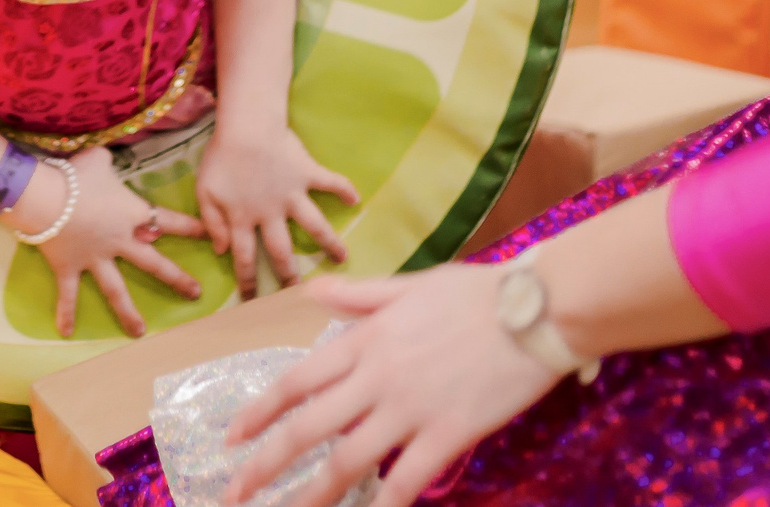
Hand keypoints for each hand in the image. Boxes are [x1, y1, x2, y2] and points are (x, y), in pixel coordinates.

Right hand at [14, 146, 206, 338]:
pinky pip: (69, 294)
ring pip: (116, 290)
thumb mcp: (99, 159)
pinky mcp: (69, 268)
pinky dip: (66, 313)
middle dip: (176, 279)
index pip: (170, 222)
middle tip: (195, 294)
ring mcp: (95, 258)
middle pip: (153, 263)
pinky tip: (67, 332)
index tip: (212, 236)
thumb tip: (107, 157)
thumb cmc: (76, 175)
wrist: (45, 196)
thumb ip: (109, 162)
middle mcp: (120, 241)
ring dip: (128, 313)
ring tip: (140, 332)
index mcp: (132, 214)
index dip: (192, 228)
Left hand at [196, 122, 357, 297]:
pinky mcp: (307, 173)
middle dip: (290, 275)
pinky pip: (330, 182)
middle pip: (282, 251)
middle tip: (299, 294)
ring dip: (329, 242)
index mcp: (243, 218)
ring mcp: (292, 194)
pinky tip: (356, 199)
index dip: (248, 281)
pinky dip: (344, 188)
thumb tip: (222, 251)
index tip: (251, 302)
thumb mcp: (205, 191)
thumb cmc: (221, 157)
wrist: (246, 126)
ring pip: (315, 224)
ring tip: (343, 258)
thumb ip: (211, 222)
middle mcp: (271, 213)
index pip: (245, 258)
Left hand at [221, 264, 562, 506]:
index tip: (232, 438)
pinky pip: (405, 481)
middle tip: (235, 492)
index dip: (259, 413)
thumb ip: (359, 294)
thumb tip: (314, 291)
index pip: (296, 381)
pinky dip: (381, 506)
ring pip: (346, 461)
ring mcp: (410, 408)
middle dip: (265, 464)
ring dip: (310, 495)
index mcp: (365, 338)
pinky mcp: (447, 435)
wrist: (538, 308)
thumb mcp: (411, 284)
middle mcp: (377, 376)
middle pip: (307, 428)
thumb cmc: (478, 293)